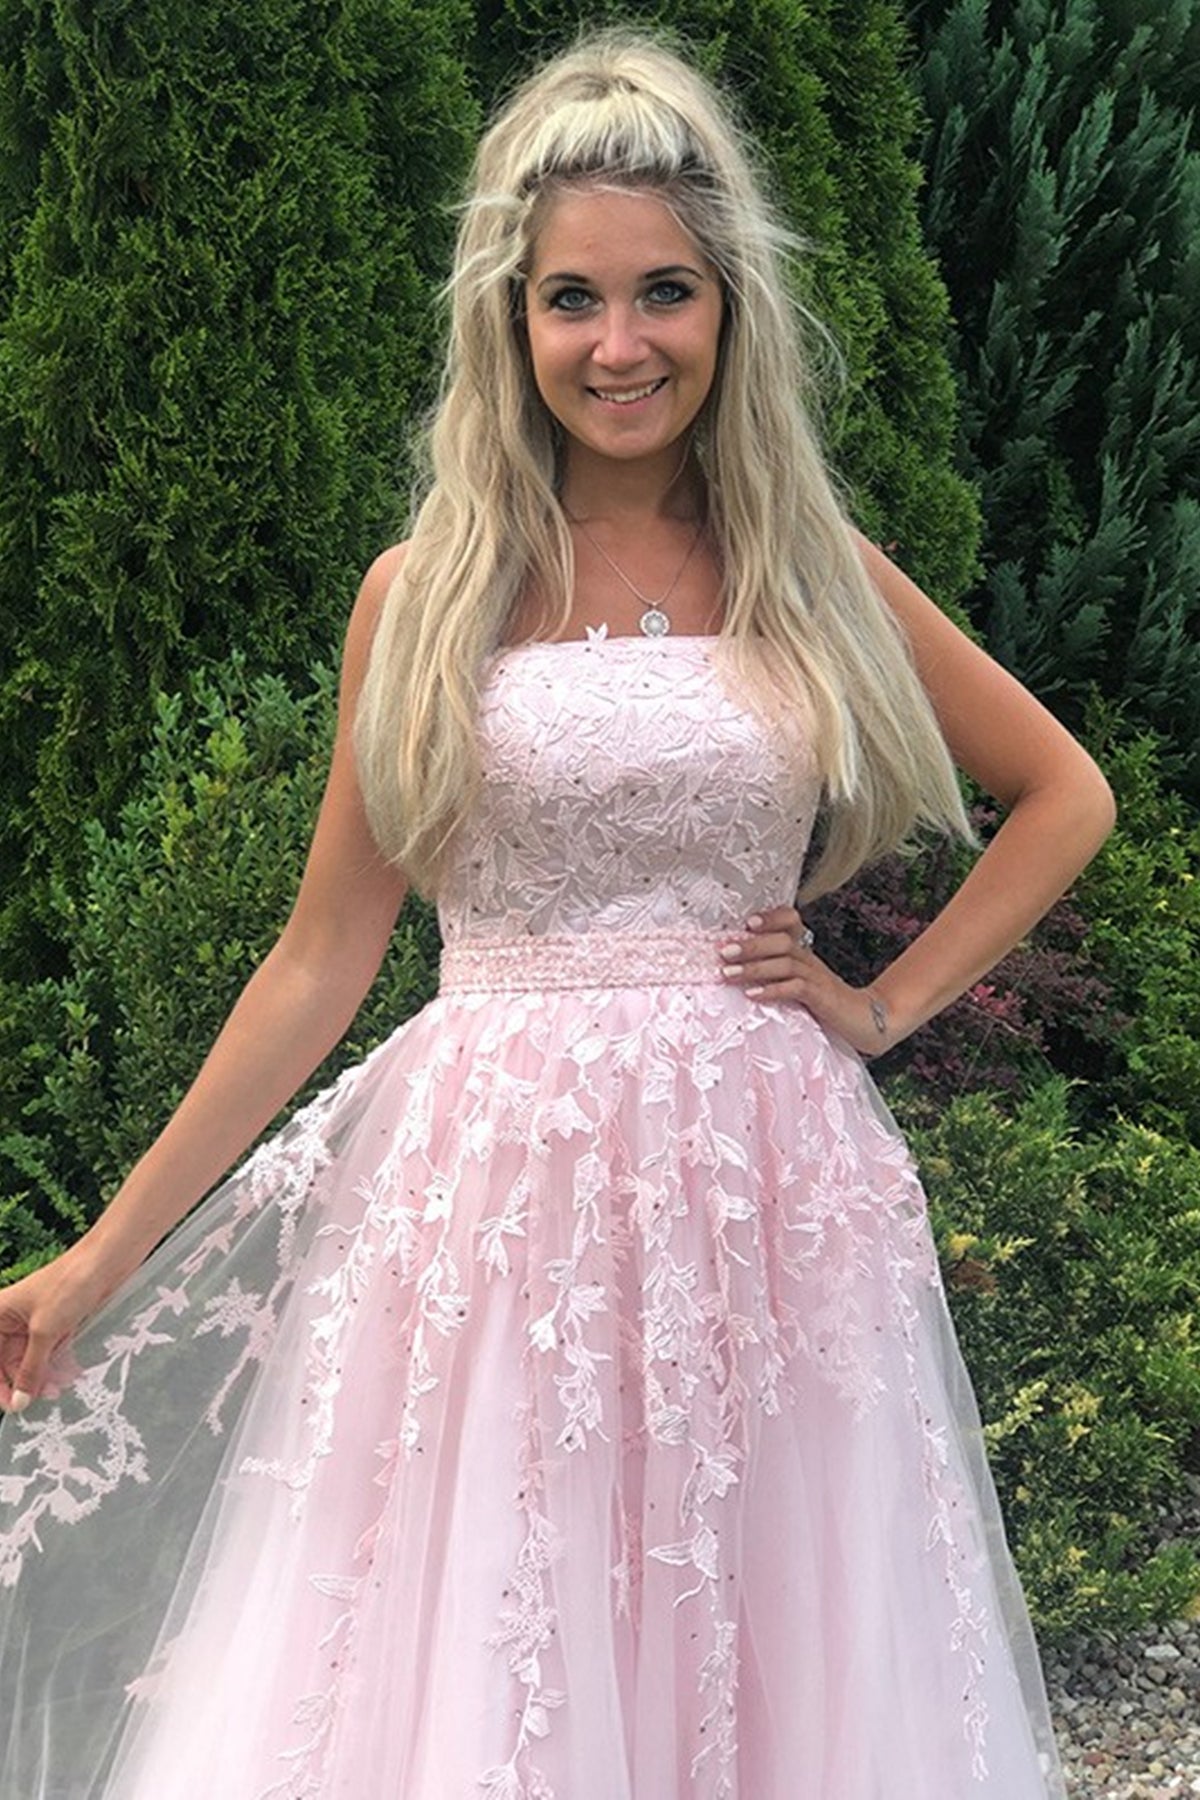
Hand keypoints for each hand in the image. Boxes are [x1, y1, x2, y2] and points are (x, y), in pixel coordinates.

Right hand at [0, 1254, 97, 1413]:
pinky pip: (52, 1352)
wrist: (107, 1262)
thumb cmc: (70, 1285)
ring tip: (61, 1388)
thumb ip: (30, 1369)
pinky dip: (59, 1365)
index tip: (15, 1406)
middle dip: (27, 1382)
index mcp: (0, 1314)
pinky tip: (70, 1375)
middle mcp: (14, 1319)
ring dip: (45, 1376)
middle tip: (46, 1397)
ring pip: (34, 1360)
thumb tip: (19, 1401)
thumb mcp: (45, 1331)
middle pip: (12, 1362)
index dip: (1, 1384)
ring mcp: (38, 1322)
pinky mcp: (59, 1324)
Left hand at [718, 904, 895, 1057]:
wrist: (865, 1021)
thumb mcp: (799, 982)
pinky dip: (773, 990)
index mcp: (804, 952)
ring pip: (786, 963)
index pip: (792, 921)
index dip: (772, 917)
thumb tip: (734, 968)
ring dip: (754, 967)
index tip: (747, 922)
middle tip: (724, 951)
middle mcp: (810, 960)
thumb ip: (774, 973)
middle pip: (782, 941)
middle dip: (751, 945)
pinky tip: (753, 994)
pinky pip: (797, 988)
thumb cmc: (826, 1004)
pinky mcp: (822, 998)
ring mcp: (818, 978)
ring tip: (728, 974)